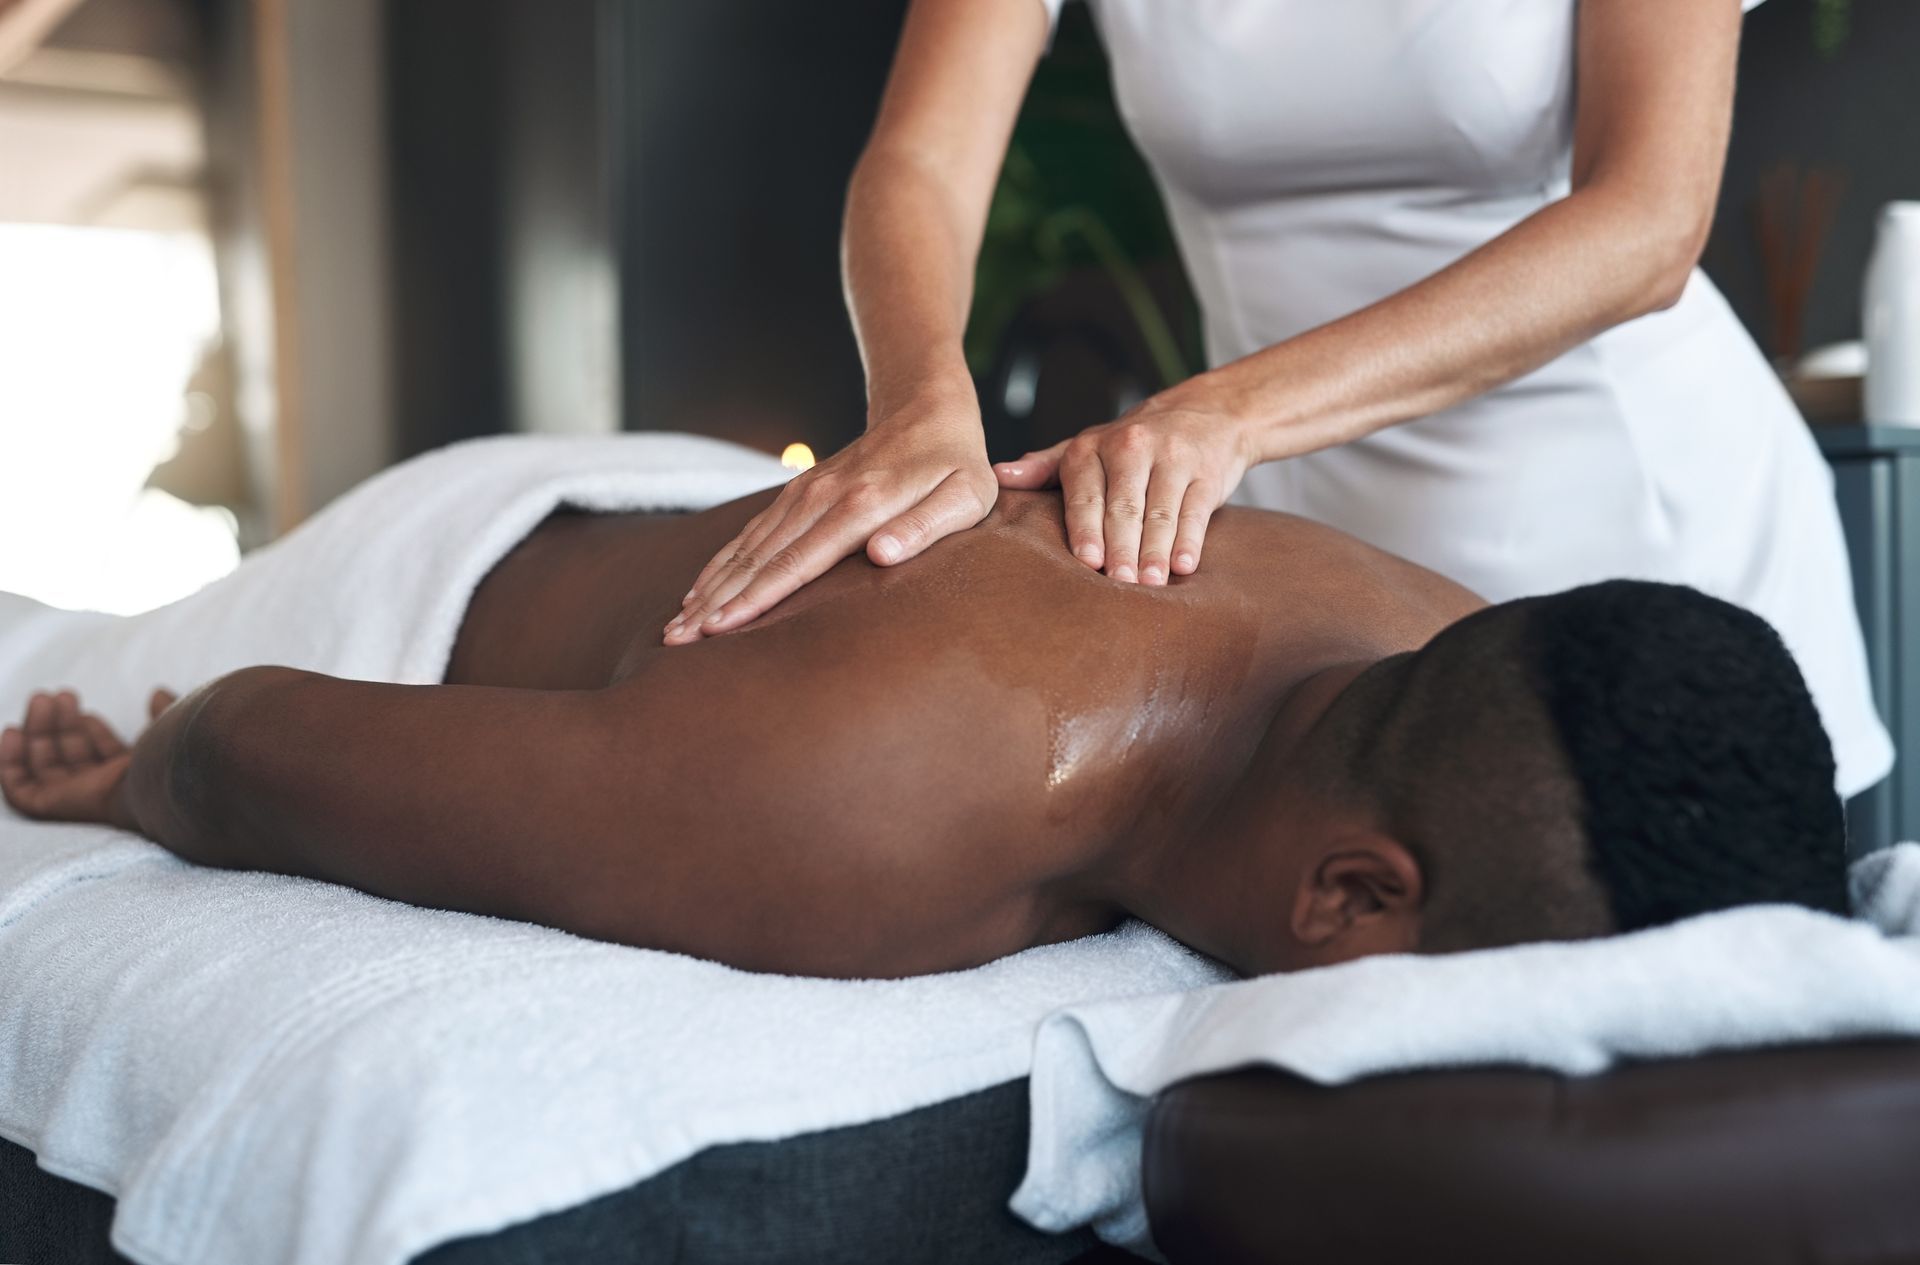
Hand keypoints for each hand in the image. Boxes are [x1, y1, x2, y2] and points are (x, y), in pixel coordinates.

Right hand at [1, 688, 174, 826]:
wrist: (164, 780)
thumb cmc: (171, 756)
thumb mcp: (170, 725)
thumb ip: (164, 711)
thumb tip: (158, 694)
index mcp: (134, 774)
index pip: (103, 755)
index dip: (91, 733)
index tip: (81, 709)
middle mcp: (105, 790)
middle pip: (72, 757)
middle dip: (62, 724)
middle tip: (60, 695)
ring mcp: (79, 799)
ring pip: (47, 766)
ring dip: (39, 731)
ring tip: (43, 699)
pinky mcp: (54, 807)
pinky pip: (21, 790)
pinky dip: (10, 764)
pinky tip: (12, 733)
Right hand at [667, 402, 995, 642]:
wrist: (925, 407)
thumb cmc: (954, 463)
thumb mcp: (965, 496)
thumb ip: (926, 526)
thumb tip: (881, 556)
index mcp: (863, 504)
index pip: (799, 561)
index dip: (758, 597)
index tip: (721, 628)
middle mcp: (822, 497)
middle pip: (760, 559)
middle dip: (717, 602)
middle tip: (678, 641)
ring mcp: (804, 492)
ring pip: (748, 547)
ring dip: (710, 586)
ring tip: (677, 625)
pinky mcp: (797, 492)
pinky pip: (751, 532)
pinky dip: (722, 562)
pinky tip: (699, 590)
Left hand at [994, 399, 1252, 584]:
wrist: (1204, 412)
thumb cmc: (1132, 444)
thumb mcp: (1088, 448)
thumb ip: (1044, 467)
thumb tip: (1000, 476)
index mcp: (1092, 447)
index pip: (1086, 493)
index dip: (1087, 528)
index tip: (1088, 561)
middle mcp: (1131, 447)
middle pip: (1124, 506)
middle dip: (1121, 547)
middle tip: (1118, 583)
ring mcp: (1172, 458)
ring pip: (1160, 511)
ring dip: (1155, 550)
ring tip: (1149, 584)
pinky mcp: (1206, 472)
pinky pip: (1195, 510)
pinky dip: (1190, 539)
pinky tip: (1184, 566)